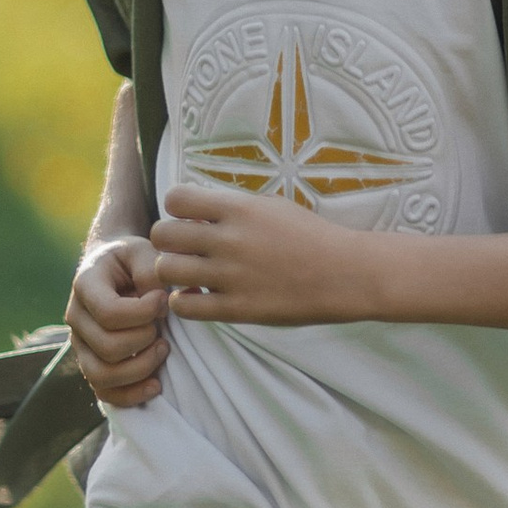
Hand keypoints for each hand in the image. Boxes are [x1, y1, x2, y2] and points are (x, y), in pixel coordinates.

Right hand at [68, 234, 170, 406]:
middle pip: (107, 347)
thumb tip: (164, 303)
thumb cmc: (132, 260)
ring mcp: (80, 344)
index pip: (109, 313)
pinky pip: (104, 393)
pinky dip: (131, 395)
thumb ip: (153, 271)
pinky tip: (156, 384)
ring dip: (140, 368)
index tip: (164, 299)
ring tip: (163, 349)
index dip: (143, 313)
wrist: (114, 270)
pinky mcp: (91, 363)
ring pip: (102, 375)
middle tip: (163, 326)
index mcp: (85, 285)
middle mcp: (76, 317)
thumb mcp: (144, 252)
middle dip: (144, 340)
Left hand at [144, 183, 369, 327]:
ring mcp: (230, 276)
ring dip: (171, 271)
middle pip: (162, 234)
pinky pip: (184, 307)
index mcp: (238, 209)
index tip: (189, 219)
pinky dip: (182, 301)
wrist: (345, 273)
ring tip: (187, 274)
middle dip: (167, 240)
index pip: (175, 198)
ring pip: (166, 270)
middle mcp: (228, 240)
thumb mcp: (271, 207)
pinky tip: (196, 296)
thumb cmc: (310, 236)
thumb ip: (232, 208)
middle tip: (182, 249)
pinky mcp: (236, 309)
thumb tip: (195, 210)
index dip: (176, 209)